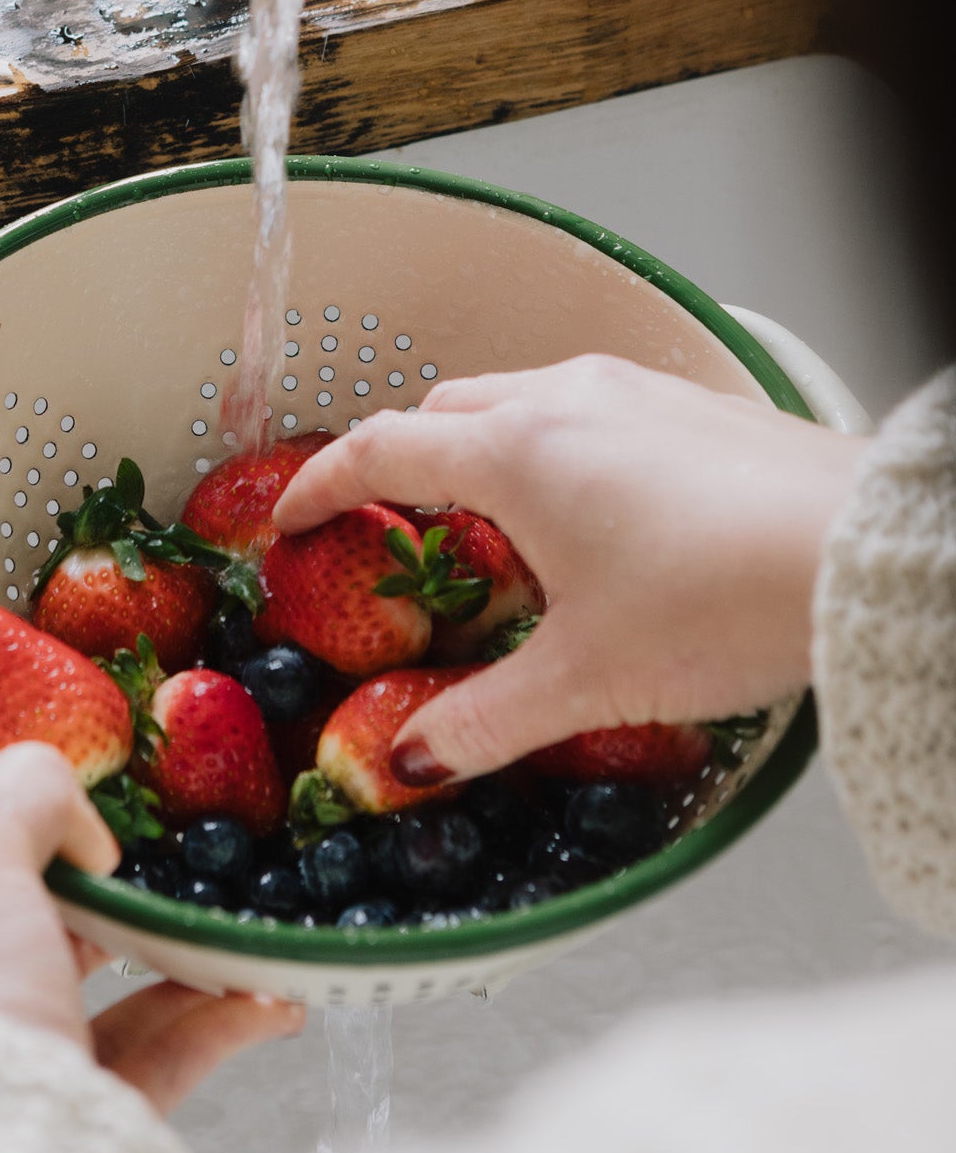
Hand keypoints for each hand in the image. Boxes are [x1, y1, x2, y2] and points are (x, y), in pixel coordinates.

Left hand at [0, 742, 301, 1109]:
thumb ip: (15, 795)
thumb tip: (64, 801)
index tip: (33, 794)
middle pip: (6, 927)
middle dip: (84, 887)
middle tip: (127, 852)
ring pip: (86, 993)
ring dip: (161, 947)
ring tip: (210, 912)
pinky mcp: (69, 1128)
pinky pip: (145, 1061)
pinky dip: (204, 1021)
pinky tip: (251, 991)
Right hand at [273, 355, 863, 785]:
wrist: (861, 550)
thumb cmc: (721, 603)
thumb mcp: (586, 678)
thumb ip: (482, 720)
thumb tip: (408, 762)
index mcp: (514, 453)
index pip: (381, 449)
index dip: (321, 484)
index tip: (291, 518)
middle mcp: (563, 400)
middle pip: (444, 411)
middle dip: (403, 463)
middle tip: (395, 534)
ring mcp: (631, 390)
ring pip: (519, 399)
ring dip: (483, 450)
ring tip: (498, 533)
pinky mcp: (689, 401)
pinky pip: (586, 407)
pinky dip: (553, 446)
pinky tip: (593, 516)